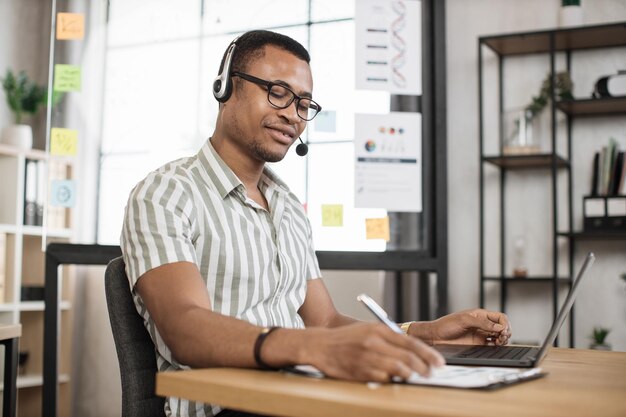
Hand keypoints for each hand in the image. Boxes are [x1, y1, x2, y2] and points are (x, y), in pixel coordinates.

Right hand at [307, 322, 444, 382]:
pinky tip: (394, 378)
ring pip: (398, 370)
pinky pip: (384, 378)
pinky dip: (392, 380)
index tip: (438, 361)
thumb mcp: (368, 329)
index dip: (428, 353)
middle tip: (430, 373)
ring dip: (409, 375)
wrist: (321, 345)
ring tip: (414, 376)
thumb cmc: (346, 338)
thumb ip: (389, 337)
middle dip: (423, 367)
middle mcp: (374, 342)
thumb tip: (413, 350)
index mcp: (378, 329)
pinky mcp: (360, 371)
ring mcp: (367, 358)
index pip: (410, 342)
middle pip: (407, 357)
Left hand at [419, 309, 510, 345]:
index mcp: (480, 315)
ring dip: (503, 339)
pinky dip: (497, 346)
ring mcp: (481, 335)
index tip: (502, 330)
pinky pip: (492, 345)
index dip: (505, 323)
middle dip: (506, 332)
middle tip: (501, 337)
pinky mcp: (478, 344)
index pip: (500, 317)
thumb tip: (498, 327)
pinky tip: (494, 346)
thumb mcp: (463, 320)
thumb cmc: (446, 325)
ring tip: (498, 342)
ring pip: (499, 336)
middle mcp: (483, 325)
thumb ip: (481, 322)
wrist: (436, 337)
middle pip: (502, 327)